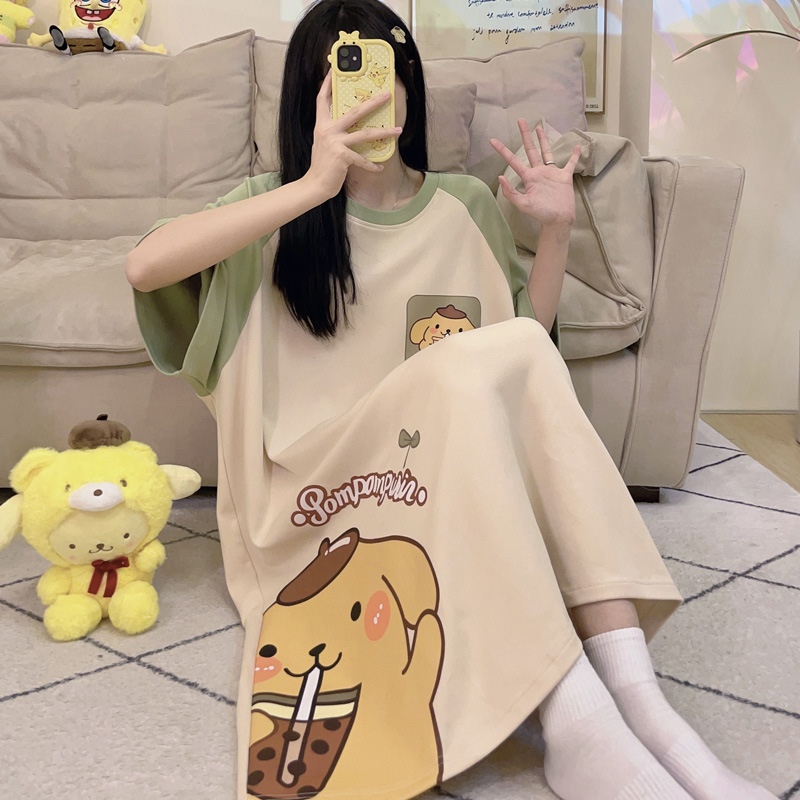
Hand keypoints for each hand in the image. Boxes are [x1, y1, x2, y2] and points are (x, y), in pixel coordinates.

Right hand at [304, 70, 402, 201]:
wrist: (314, 185)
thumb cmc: (322, 165)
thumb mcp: (323, 143)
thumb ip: (333, 131)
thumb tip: (347, 124)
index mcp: (322, 124)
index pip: (322, 99)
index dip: (328, 83)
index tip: (334, 69)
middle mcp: (327, 130)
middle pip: (354, 111)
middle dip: (373, 102)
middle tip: (387, 95)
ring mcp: (335, 142)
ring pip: (365, 134)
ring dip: (384, 132)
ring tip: (398, 130)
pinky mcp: (342, 156)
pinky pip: (362, 159)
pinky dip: (371, 165)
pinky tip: (379, 168)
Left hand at [490, 121, 580, 227]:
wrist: (558, 219)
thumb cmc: (541, 213)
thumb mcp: (523, 204)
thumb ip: (511, 192)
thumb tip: (500, 177)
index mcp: (529, 177)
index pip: (514, 161)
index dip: (503, 151)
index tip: (492, 140)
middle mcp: (539, 172)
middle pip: (531, 149)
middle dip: (525, 135)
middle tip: (520, 120)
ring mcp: (552, 173)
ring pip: (547, 152)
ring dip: (543, 140)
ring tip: (539, 127)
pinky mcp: (564, 176)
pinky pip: (570, 163)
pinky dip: (574, 156)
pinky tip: (577, 146)